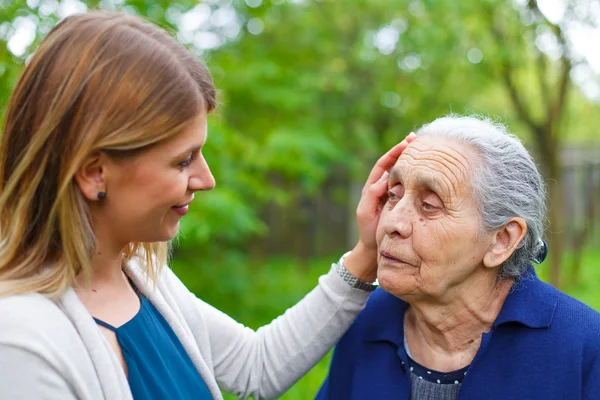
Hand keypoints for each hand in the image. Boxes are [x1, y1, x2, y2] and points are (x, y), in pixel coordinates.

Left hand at [344, 133, 416, 281]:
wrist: (374, 249)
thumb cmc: (368, 232)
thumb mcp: (366, 214)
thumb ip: (371, 197)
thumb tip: (381, 181)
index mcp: (372, 188)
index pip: (384, 164)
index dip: (394, 153)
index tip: (405, 143)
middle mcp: (383, 188)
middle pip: (394, 164)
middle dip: (404, 150)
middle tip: (417, 138)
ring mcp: (393, 195)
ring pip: (403, 173)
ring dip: (412, 161)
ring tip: (425, 148)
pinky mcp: (401, 203)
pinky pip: (410, 186)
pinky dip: (417, 177)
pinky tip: (429, 172)